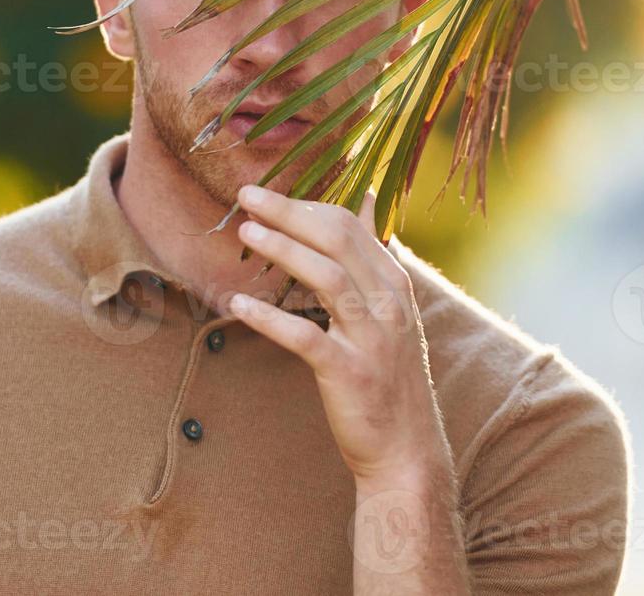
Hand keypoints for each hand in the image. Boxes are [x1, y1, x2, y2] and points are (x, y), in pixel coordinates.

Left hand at [222, 184, 453, 485]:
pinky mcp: (351, 373)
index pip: (352, 226)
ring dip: (283, 250)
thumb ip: (374, 258)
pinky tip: (237, 305)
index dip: (308, 204)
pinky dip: (270, 318)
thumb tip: (368, 199)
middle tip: (247, 195)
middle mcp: (389, 305)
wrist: (406, 450)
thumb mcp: (391, 311)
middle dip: (290, 212)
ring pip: (328, 278)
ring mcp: (373, 339)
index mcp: (395, 285)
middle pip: (338, 240)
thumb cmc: (387, 376)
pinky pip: (305, 337)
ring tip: (246, 233)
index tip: (268, 193)